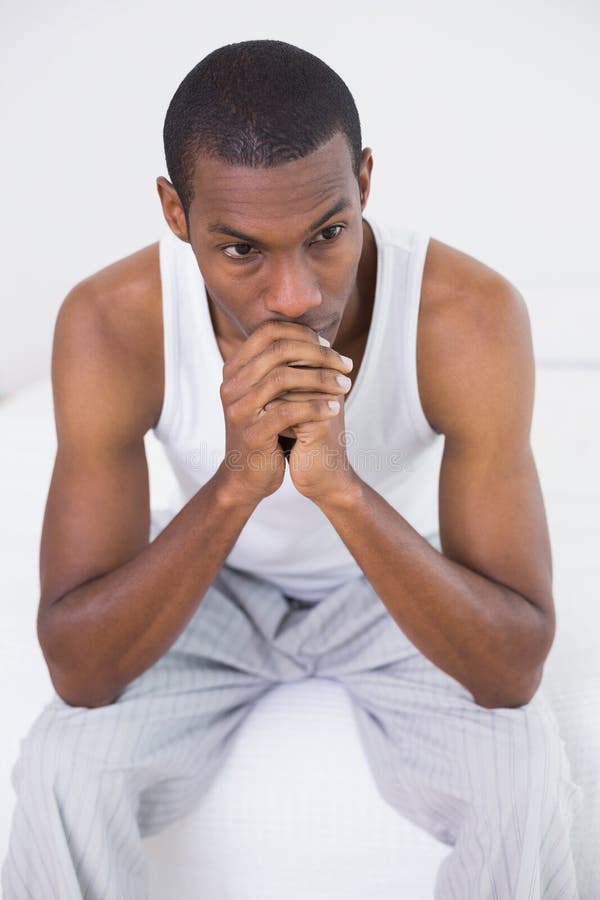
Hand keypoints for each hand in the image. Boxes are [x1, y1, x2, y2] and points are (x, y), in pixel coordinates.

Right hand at [218, 320, 353, 505]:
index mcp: (234, 369)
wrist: (248, 476)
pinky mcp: (252, 434)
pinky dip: (316, 407)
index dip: (302, 333)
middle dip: (318, 354)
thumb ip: (280, 366)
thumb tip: (314, 335)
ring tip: (345, 387)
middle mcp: (231, 385)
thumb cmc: (266, 431)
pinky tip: (335, 409)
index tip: (329, 345)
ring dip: (321, 379)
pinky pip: (288, 412)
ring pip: (282, 377)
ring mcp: (238, 409)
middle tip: (345, 365)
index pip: (268, 331)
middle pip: (278, 350)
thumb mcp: (268, 394)